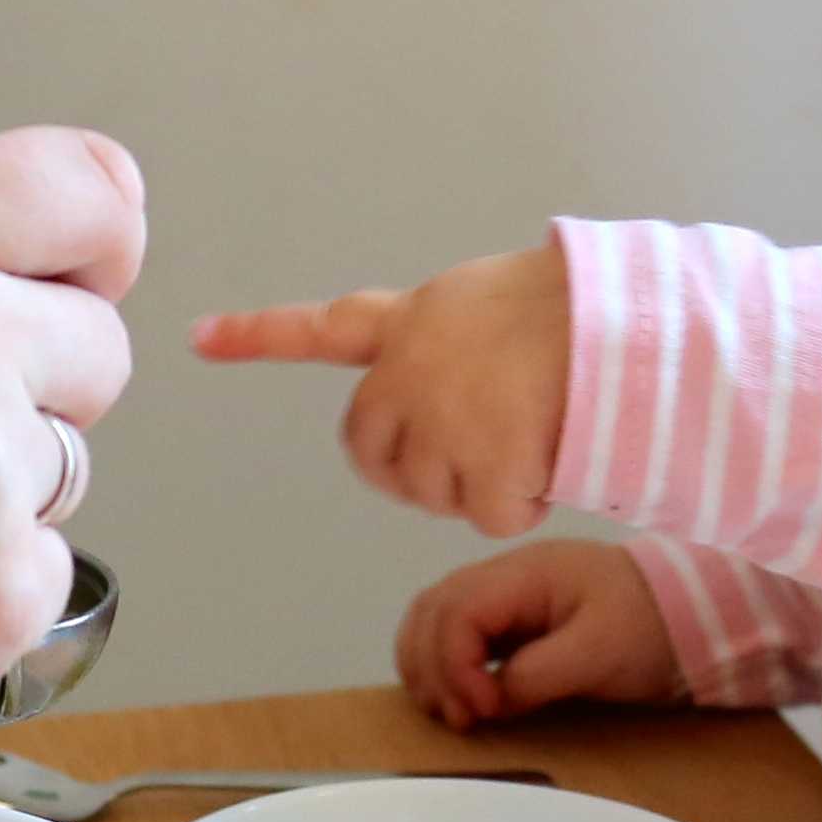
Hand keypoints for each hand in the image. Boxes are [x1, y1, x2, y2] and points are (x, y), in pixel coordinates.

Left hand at [193, 238, 576, 535]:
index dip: (258, 335)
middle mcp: (406, 374)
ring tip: (532, 431)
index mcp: (411, 324)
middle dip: (411, 470)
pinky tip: (550, 458)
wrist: (622, 326)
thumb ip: (446, 346)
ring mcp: (439, 424)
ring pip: (434, 493)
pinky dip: (523, 505)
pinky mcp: (481, 467)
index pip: (320, 329)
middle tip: (475, 454)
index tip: (199, 335)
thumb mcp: (490, 303)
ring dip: (479, 485)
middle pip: (372, 454)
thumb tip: (453, 398)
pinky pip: (489, 517)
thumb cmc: (576, 311)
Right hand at [395, 539, 679, 729]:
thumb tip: (490, 701)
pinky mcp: (505, 620)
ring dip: (426, 666)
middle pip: (429, 610)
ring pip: (429, 619)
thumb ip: (540, 674)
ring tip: (450, 712)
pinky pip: (450, 633)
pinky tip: (456, 697)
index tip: (484, 710)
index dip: (454, 664)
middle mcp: (500, 577)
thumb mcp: (601, 652)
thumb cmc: (647, 625)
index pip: (457, 610)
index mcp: (523, 574)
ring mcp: (499, 596)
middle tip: (459, 719)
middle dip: (430, 668)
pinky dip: (439, 664)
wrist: (684, 611)